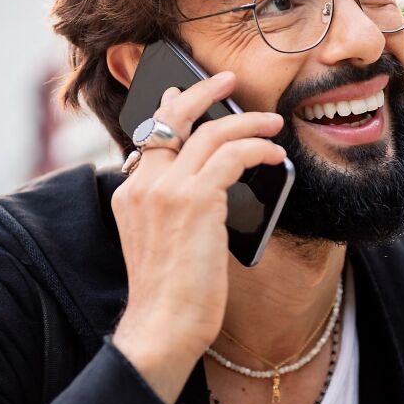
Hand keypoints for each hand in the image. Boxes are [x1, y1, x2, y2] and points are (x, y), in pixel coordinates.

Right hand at [110, 71, 284, 403]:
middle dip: (202, 92)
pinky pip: (231, 156)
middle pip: (172, 119)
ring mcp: (165, 190)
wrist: (163, 325)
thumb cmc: (172, 295)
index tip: (182, 92)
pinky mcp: (194, 200)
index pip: (149, 136)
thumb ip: (177, 208)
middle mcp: (142, 184)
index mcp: (129, 193)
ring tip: (272, 123)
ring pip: (208, 133)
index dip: (169, 109)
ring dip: (246, 122)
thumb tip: (215, 186)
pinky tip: (274, 157)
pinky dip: (257, 150)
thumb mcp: (164, 242)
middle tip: (227, 79)